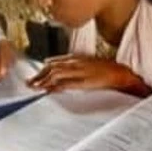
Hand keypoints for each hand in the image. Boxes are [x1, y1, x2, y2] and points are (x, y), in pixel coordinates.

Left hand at [27, 54, 146, 92]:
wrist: (122, 74)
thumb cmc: (108, 71)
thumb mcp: (90, 66)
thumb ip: (76, 69)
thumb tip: (63, 78)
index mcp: (78, 58)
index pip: (54, 62)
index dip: (43, 69)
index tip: (35, 77)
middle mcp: (76, 63)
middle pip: (51, 67)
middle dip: (39, 75)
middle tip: (29, 84)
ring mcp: (79, 71)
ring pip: (55, 74)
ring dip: (43, 81)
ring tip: (34, 88)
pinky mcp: (84, 81)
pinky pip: (65, 84)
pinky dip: (55, 87)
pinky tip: (49, 91)